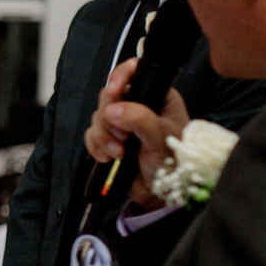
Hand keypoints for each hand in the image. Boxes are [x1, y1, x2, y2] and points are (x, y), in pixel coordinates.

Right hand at [83, 59, 191, 205]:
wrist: (161, 191)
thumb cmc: (173, 163)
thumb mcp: (161, 137)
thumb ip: (140, 120)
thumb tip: (113, 110)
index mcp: (157, 97)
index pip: (134, 74)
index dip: (120, 77)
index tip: (114, 91)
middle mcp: (138, 106)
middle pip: (109, 97)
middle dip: (110, 119)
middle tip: (123, 136)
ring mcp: (122, 123)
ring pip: (98, 117)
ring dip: (103, 136)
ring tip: (118, 152)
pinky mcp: (109, 139)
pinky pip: (91, 135)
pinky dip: (96, 147)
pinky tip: (109, 157)